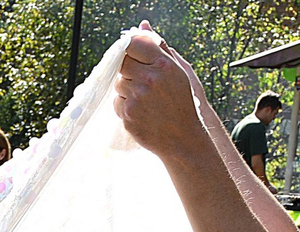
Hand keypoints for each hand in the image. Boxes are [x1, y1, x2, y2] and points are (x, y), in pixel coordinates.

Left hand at [111, 28, 207, 160]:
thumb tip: (142, 26)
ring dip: (126, 89)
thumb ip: (159, 48)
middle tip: (139, 80)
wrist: (182, 137)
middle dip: (128, 71)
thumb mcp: (177, 71)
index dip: (130, 48)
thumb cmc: (180, 102)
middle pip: (122, 64)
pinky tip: (140, 111)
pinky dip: (125, 106)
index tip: (132, 55)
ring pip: (118, 84)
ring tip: (144, 99)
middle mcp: (150, 80)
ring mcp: (137, 98)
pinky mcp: (128, 115)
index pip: (134, 44)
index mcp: (163, 65)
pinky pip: (117, 102)